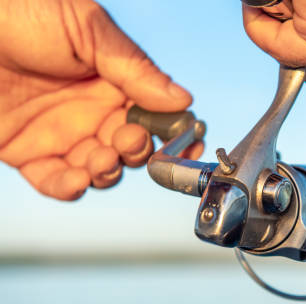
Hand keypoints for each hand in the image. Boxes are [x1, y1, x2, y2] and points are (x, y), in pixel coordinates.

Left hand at [0, 0, 202, 200]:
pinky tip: (76, 179)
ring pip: (101, 168)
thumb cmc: (21, 10)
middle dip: (138, 151)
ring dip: (108, 171)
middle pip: (132, 146)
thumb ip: (135, 68)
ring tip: (100, 158)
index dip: (174, 132)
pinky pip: (56, 180)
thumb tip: (183, 101)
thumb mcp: (87, 28)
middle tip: (128, 139)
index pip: (154, 113)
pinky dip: (70, 187)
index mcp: (112, 79)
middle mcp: (91, 109)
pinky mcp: (26, 152)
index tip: (187, 144)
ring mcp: (61, 133)